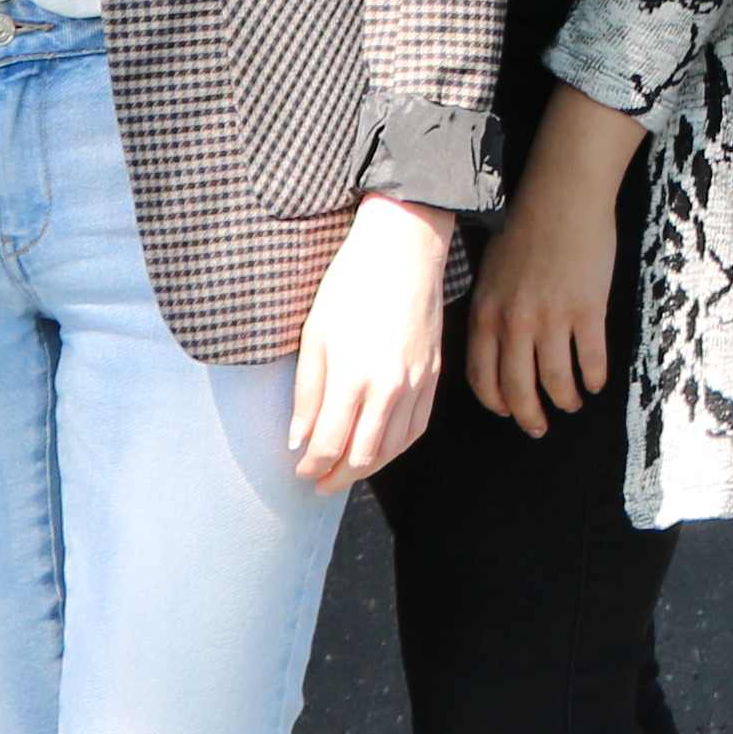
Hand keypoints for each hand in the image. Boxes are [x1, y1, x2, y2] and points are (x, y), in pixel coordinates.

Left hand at [291, 196, 456, 489]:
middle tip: (318, 483)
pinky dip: (398, 447)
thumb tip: (298, 439)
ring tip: (346, 471)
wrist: (404, 250)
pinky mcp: (434, 375)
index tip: (300, 470)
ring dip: (367, 467)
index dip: (312, 466)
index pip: (330, 444)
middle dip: (337, 477)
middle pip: (363, 456)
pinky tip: (382, 448)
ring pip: (394, 449)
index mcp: (353, 377)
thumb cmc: (352, 284)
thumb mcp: (315, 333)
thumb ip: (307, 392)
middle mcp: (389, 389)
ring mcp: (416, 383)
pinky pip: (417, 427)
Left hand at [465, 139, 628, 439]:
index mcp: (487, 313)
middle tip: (539, 427)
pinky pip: (591, 360)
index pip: (482, 377)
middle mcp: (515, 322)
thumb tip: (497, 348)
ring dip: (566, 399)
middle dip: (530, 416)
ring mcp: (552, 318)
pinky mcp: (587, 310)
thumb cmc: (526, 227)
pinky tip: (597, 381)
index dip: (497, 402)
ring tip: (573, 401)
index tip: (508, 412)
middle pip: (518, 389)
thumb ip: (491, 311)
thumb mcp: (492, 272)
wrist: (563, 195)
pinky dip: (595, 378)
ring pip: (556, 381)